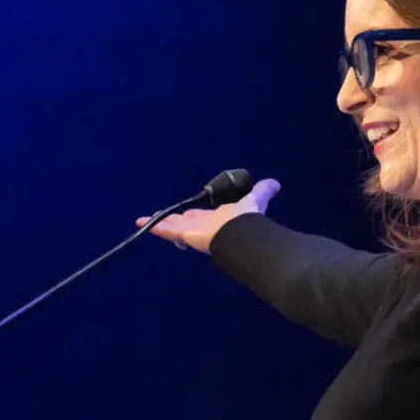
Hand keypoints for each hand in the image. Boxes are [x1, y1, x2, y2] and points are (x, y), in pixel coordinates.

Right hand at [137, 177, 279, 254]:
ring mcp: (192, 231)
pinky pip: (167, 229)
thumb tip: (275, 183)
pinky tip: (143, 223)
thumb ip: (263, 192)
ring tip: (144, 221)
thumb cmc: (245, 220)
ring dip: (161, 222)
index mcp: (216, 220)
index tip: (186, 215)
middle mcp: (203, 226)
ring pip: (172, 225)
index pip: (201, 218)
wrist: (240, 236)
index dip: (194, 217)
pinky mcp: (184, 234)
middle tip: (162, 220)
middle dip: (174, 221)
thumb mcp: (255, 200)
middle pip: (184, 222)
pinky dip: (155, 226)